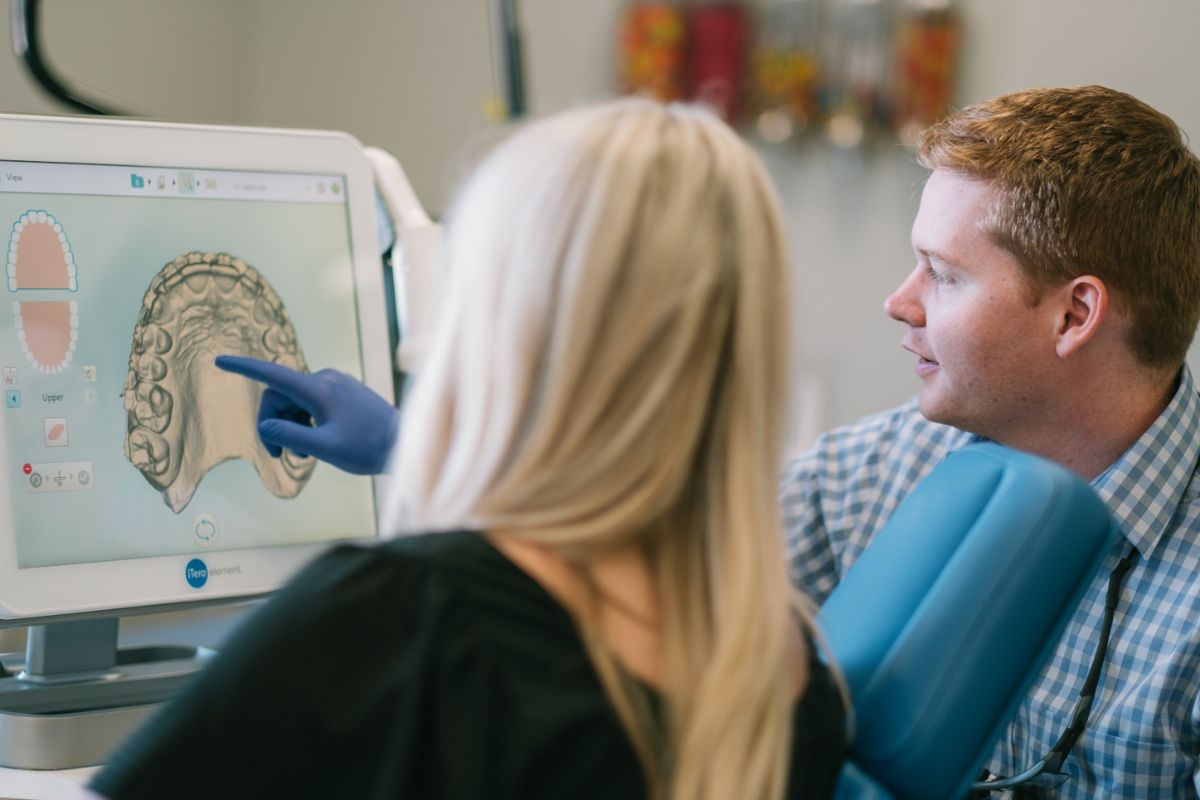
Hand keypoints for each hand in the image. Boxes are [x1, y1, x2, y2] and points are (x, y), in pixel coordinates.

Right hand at [215, 355, 398, 474]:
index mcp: (318, 389)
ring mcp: (335, 384)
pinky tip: (317, 442)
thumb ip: (291, 436)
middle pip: (280, 395)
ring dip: (290, 424)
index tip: (219, 361)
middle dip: (272, 422)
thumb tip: (265, 426)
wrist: (403, 443)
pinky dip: (305, 421)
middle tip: (278, 454)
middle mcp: (325, 379)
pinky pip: (310, 403)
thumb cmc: (367, 448)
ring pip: (294, 401)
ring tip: (306, 452)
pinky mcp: (343, 392)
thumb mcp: (324, 448)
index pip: (272, 374)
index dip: (243, 368)